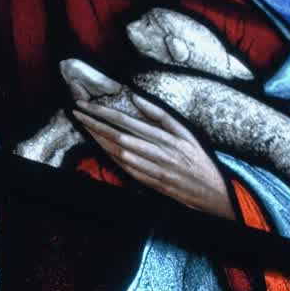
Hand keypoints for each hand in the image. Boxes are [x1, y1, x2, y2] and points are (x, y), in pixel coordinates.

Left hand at [73, 93, 235, 220]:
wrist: (212, 191)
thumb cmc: (198, 159)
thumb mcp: (186, 132)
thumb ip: (161, 116)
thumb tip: (137, 99)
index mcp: (165, 138)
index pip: (128, 122)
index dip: (105, 113)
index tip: (89, 105)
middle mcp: (157, 153)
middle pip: (118, 136)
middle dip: (95, 124)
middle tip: (77, 112)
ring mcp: (152, 170)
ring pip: (118, 153)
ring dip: (99, 140)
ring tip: (84, 127)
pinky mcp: (149, 183)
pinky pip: (124, 169)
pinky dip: (110, 158)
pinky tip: (99, 149)